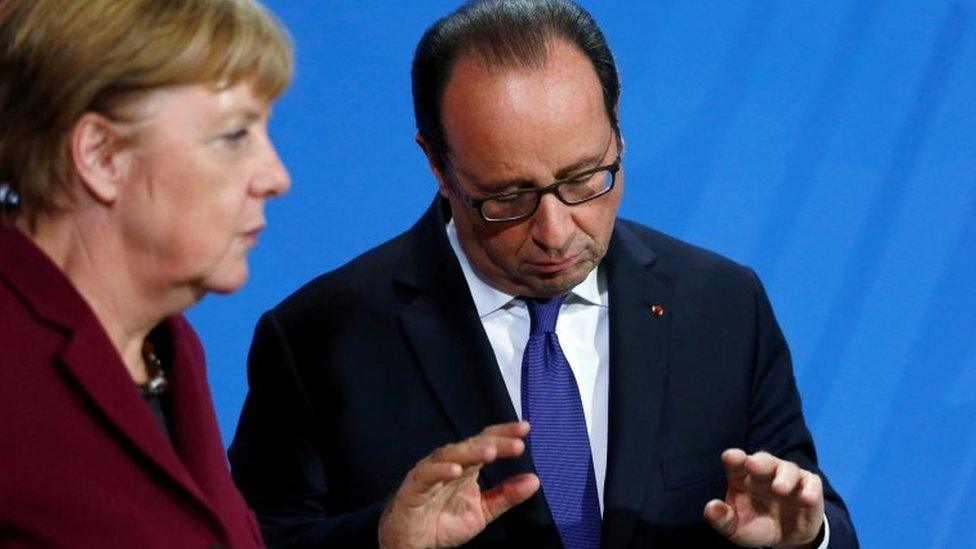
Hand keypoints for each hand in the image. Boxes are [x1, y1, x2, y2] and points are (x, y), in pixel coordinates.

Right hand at [378, 421, 539, 548]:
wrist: (412, 542)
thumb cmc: (443, 521)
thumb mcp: (482, 510)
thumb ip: (506, 495)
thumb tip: (535, 480)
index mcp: (467, 465)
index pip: (487, 442)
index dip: (504, 434)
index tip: (526, 428)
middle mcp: (449, 463)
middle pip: (472, 445)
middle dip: (494, 442)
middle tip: (517, 444)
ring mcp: (430, 472)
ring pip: (450, 455)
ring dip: (470, 452)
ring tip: (490, 452)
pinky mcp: (414, 487)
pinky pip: (427, 475)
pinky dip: (440, 471)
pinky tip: (456, 471)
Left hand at [703, 449, 824, 547]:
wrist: (785, 539)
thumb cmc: (754, 525)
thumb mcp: (734, 527)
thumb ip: (721, 518)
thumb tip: (710, 508)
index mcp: (742, 477)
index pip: (736, 462)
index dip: (734, 458)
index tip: (730, 457)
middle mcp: (765, 473)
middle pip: (763, 460)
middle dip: (759, 461)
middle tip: (754, 464)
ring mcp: (788, 478)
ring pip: (788, 469)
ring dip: (784, 477)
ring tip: (779, 488)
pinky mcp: (809, 488)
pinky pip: (811, 484)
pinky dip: (810, 489)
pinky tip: (806, 497)